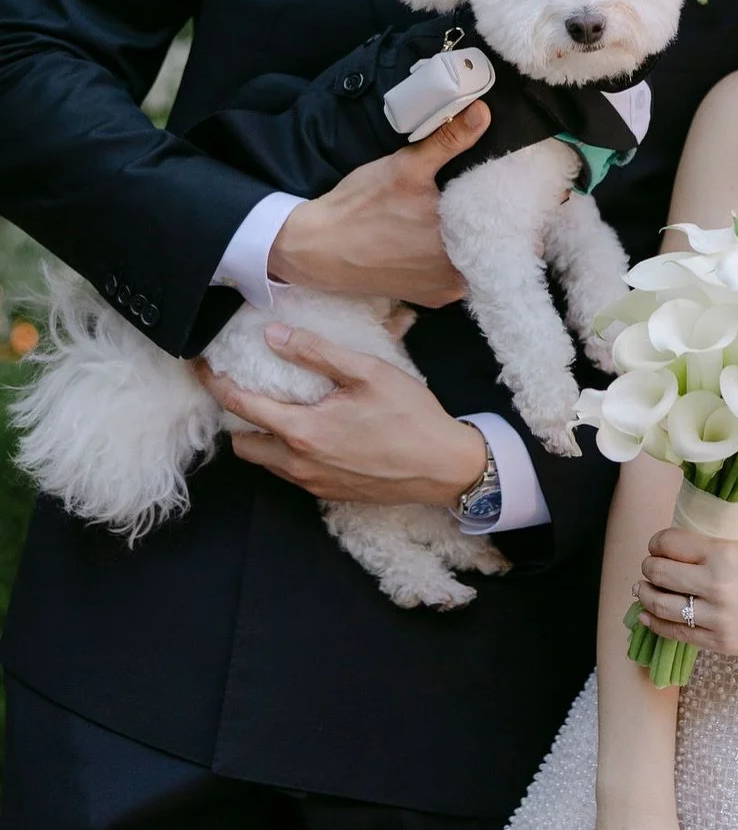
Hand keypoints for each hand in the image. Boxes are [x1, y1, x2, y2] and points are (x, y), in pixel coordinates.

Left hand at [198, 324, 487, 505]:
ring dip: (264, 438)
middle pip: (243, 445)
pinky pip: (292, 473)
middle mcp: (299, 463)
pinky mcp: (329, 494)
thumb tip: (274, 335)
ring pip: (266, 462)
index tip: (202, 367)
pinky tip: (314, 432)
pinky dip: (288, 453)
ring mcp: (313, 483)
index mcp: (302, 430)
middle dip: (238, 420)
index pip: (240, 407)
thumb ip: (317, 353)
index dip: (215, 384)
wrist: (443, 467)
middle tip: (248, 392)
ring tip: (282, 410)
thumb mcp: (367, 372)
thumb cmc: (410, 417)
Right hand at [268, 101, 490, 306]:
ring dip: (475, 243)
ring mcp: (444, 292)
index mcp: (460, 245)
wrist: (316, 249)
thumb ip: (449, 141)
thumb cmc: (359, 209)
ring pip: (477, 263)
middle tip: (492, 198)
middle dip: (494, 223)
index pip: (507, 227)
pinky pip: (455, 278)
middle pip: (494, 246)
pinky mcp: (429, 298)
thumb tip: (483, 113)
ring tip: (470, 217)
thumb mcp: (404, 167)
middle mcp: (457, 277)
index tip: (512, 191)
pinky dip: (455, 261)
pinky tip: (444, 241)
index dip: (511, 208)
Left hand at [635, 527, 737, 660]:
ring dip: (646, 595)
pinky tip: (648, 616)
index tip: (656, 546)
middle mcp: (715, 584)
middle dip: (649, 568)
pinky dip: (656, 623)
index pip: (670, 543)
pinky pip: (676, 633)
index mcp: (723, 554)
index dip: (657, 543)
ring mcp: (716, 617)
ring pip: (661, 605)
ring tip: (642, 590)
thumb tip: (674, 553)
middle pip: (659, 573)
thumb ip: (711, 550)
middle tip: (649, 568)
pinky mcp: (718, 642)